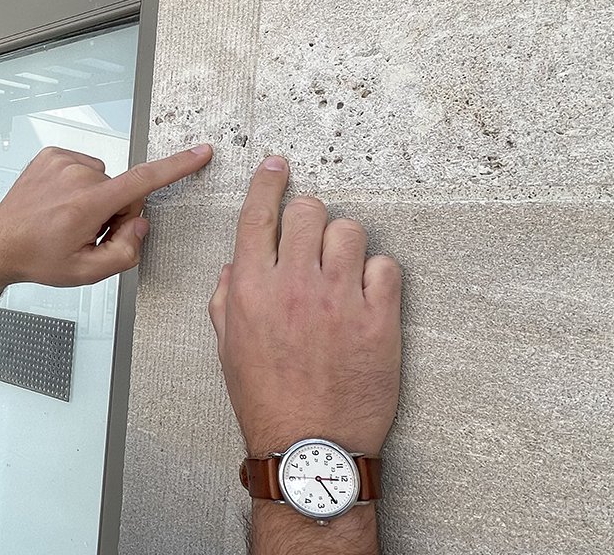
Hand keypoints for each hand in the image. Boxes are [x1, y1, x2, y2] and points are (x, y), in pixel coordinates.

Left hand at [0, 144, 212, 290]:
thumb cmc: (39, 258)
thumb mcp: (87, 272)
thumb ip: (125, 252)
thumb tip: (139, 224)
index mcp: (88, 204)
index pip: (144, 181)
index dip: (177, 167)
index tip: (200, 153)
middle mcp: (76, 176)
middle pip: (123, 190)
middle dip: (115, 212)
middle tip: (87, 234)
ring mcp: (62, 161)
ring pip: (104, 180)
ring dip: (96, 199)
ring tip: (68, 220)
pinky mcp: (51, 154)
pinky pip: (85, 168)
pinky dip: (80, 186)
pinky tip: (60, 204)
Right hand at [208, 156, 401, 456]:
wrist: (308, 445)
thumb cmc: (266, 401)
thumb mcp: (227, 348)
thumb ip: (227, 298)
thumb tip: (236, 265)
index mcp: (251, 290)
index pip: (257, 215)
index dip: (268, 182)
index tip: (278, 167)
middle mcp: (294, 286)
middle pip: (308, 211)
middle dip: (309, 217)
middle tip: (312, 240)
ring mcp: (340, 300)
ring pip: (350, 231)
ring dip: (344, 243)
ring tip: (341, 271)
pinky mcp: (379, 319)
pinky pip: (386, 267)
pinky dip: (377, 275)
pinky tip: (366, 296)